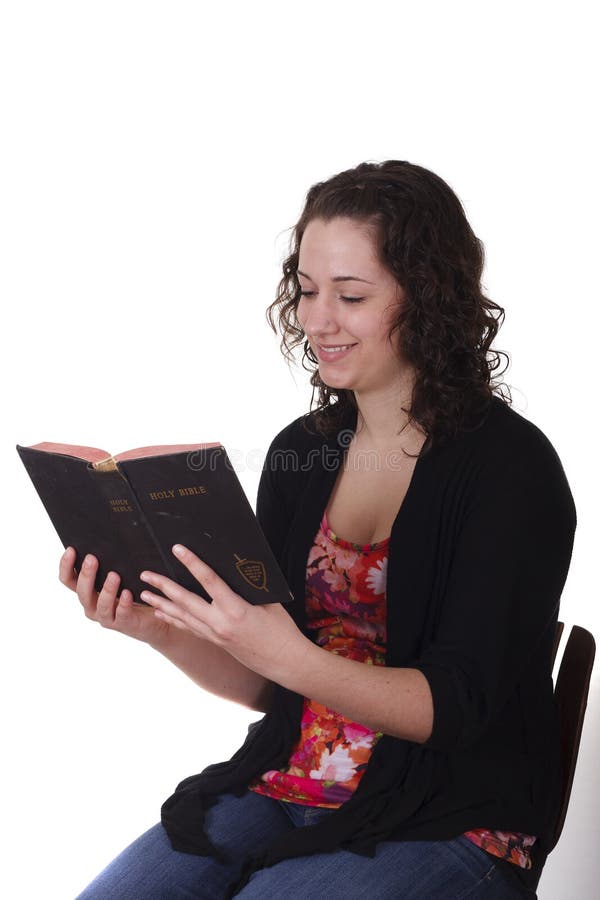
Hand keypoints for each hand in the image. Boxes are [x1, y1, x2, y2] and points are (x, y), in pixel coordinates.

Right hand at [58, 547, 170, 649]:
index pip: (68, 579)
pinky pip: (121, 614)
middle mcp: (92, 605)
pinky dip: (123, 604)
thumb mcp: (119, 574)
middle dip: (86, 574)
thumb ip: (111, 562)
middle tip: (92, 558)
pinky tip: (127, 593)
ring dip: (106, 589)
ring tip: (114, 575)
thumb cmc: (132, 590)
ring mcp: (106, 616)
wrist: (151, 616)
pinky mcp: (123, 623)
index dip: (66, 565)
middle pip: (82, 592)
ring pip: (101, 604)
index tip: (71, 549)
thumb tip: (110, 538)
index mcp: (87, 591)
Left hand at [139, 544, 309, 682]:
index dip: (192, 563)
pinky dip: (173, 618)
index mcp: (236, 609)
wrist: (283, 661)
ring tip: (143, 593)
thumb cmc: (281, 629)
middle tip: (145, 574)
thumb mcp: (269, 601)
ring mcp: (215, 635)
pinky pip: (188, 627)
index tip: (177, 549)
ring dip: (161, 603)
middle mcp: (220, 623)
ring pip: (182, 616)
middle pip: (185, 601)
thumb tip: (235, 565)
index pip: (209, 580)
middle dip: (163, 586)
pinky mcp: (214, 641)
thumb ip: (249, 585)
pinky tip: (160, 611)